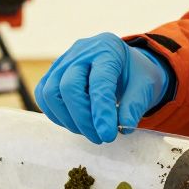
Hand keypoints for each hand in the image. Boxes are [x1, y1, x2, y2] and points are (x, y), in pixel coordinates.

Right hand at [35, 33, 170, 143]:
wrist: (125, 64)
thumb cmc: (135, 75)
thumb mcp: (145, 87)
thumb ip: (134, 106)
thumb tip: (123, 128)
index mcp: (107, 50)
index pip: (99, 82)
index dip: (101, 111)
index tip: (108, 135)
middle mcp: (81, 51)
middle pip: (68, 86)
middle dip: (82, 119)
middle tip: (99, 138)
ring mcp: (63, 61)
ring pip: (50, 93)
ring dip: (68, 120)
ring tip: (89, 132)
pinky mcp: (52, 73)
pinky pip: (44, 96)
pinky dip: (57, 115)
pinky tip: (76, 123)